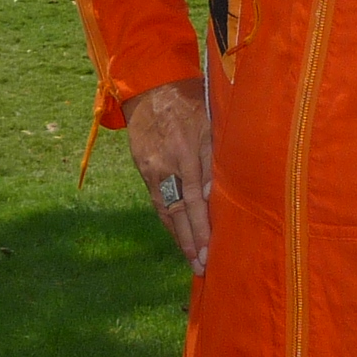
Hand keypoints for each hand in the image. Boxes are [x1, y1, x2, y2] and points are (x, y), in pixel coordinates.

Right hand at [122, 78, 212, 274]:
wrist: (152, 89)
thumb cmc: (191, 103)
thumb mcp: (209, 121)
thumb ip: (213, 157)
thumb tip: (210, 195)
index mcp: (186, 152)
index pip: (195, 200)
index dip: (202, 228)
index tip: (210, 252)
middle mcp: (167, 165)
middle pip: (179, 212)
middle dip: (191, 242)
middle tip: (202, 267)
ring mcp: (152, 170)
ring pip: (165, 210)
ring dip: (179, 237)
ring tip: (192, 259)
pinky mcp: (143, 169)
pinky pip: (157, 200)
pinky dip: (168, 221)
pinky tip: (177, 235)